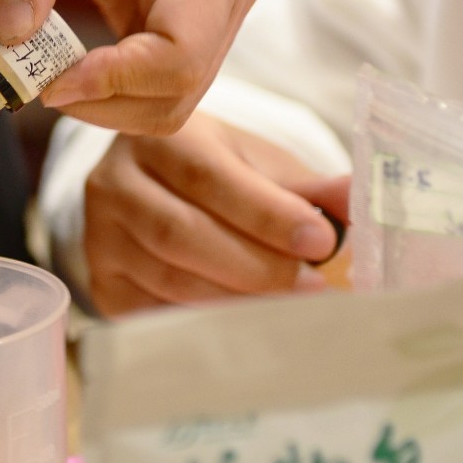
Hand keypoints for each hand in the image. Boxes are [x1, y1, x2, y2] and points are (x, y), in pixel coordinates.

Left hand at [0, 0, 256, 134]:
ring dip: (107, 103)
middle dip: (104, 102)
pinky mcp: (192, 27)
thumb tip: (10, 39)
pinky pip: (157, 83)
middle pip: (178, 96)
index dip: (113, 83)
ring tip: (48, 72)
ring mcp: (215, 17)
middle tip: (36, 84)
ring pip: (170, 102)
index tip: (47, 81)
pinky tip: (68, 65)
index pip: (178, 60)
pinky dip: (111, 89)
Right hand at [82, 111, 349, 314]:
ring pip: (169, 279)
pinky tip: (246, 324)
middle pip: (181, 235)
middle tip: (314, 286)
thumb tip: (361, 204)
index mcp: (158, 139)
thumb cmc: (219, 174)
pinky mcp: (103, 285)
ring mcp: (100, 238)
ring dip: (237, 300)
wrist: (157, 188)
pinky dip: (206, 322)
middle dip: (256, 267)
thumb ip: (309, 187)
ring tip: (291, 306)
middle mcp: (115, 184)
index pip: (209, 178)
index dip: (266, 214)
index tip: (321, 242)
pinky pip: (155, 314)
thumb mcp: (261, 166)